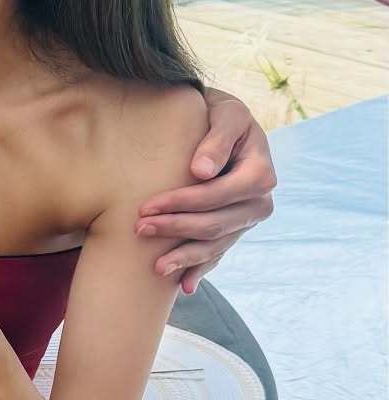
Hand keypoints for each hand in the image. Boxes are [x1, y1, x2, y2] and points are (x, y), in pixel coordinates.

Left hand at [136, 89, 275, 292]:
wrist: (221, 122)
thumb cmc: (219, 113)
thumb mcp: (225, 113)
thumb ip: (216, 139)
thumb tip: (202, 172)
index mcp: (260, 173)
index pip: (218, 196)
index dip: (183, 203)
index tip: (147, 206)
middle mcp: (259, 202)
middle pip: (215, 224)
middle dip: (176, 229)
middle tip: (139, 229)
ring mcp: (246, 220)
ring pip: (216, 245)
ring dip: (185, 258)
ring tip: (155, 267)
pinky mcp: (234, 229)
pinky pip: (218, 253)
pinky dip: (201, 270)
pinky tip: (183, 286)